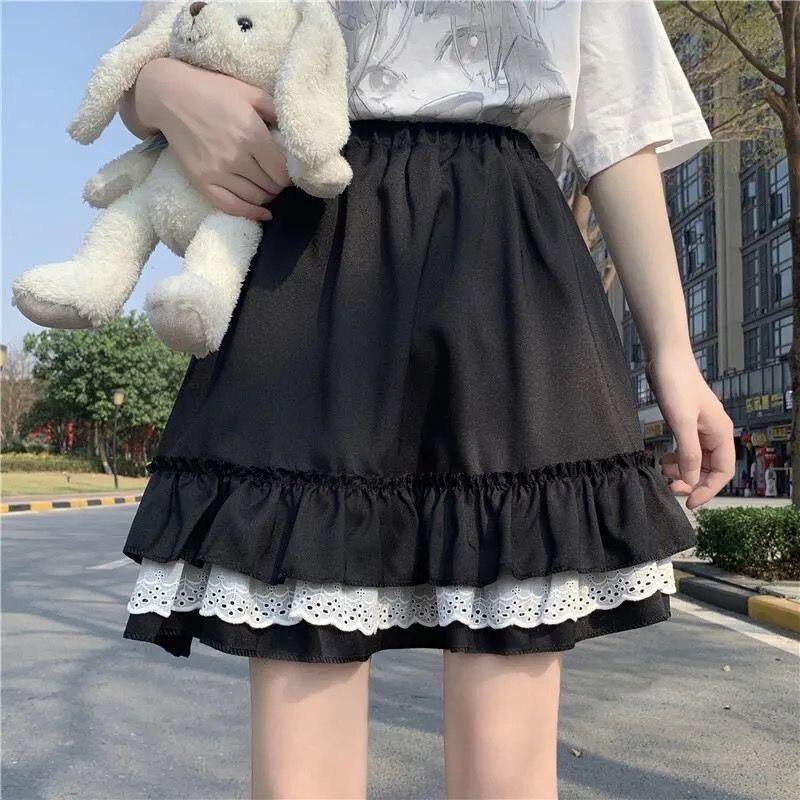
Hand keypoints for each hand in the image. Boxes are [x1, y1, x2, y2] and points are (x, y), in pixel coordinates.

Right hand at [131, 57, 291, 220]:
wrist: (169, 96)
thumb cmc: (214, 91)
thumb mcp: (251, 92)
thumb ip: (276, 112)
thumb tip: (294, 135)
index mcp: (252, 135)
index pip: (282, 172)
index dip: (290, 174)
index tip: (288, 169)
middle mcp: (236, 157)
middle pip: (271, 187)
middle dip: (278, 184)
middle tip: (277, 177)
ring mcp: (217, 172)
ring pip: (255, 198)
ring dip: (267, 196)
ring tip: (268, 187)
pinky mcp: (201, 181)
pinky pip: (231, 207)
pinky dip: (251, 213)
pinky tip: (263, 214)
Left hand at [645, 352, 735, 509]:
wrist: (666, 358)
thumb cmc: (676, 386)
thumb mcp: (681, 422)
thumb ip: (688, 453)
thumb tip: (690, 481)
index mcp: (720, 433)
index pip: (723, 472)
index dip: (708, 490)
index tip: (689, 502)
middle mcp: (714, 433)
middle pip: (710, 469)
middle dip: (692, 482)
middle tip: (670, 488)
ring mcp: (700, 428)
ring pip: (696, 461)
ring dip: (683, 472)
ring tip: (663, 473)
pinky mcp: (687, 423)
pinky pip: (686, 449)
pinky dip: (676, 459)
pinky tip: (663, 461)